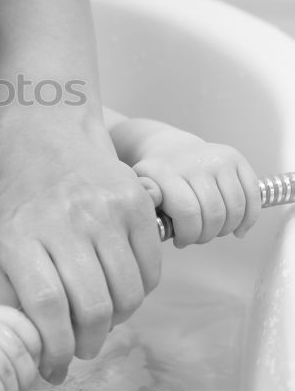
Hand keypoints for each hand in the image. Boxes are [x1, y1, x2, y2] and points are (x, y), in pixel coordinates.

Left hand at [0, 121, 160, 384]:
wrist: (48, 143)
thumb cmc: (22, 206)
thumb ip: (8, 302)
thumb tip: (30, 355)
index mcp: (20, 237)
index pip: (47, 306)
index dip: (57, 346)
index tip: (58, 366)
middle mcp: (63, 221)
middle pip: (91, 305)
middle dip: (89, 342)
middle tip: (84, 348)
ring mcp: (104, 210)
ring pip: (127, 293)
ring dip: (118, 321)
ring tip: (102, 319)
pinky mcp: (136, 203)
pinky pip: (151, 270)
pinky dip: (141, 292)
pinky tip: (121, 289)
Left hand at [130, 130, 260, 246]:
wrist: (170, 148)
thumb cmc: (156, 179)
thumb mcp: (139, 189)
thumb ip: (144, 204)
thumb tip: (151, 219)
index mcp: (166, 172)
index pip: (188, 213)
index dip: (188, 235)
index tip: (181, 241)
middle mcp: (194, 162)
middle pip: (214, 213)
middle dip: (207, 235)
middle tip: (198, 237)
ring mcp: (217, 159)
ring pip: (235, 208)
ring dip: (226, 229)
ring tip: (213, 231)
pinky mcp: (236, 158)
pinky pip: (252, 196)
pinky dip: (249, 219)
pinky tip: (238, 230)